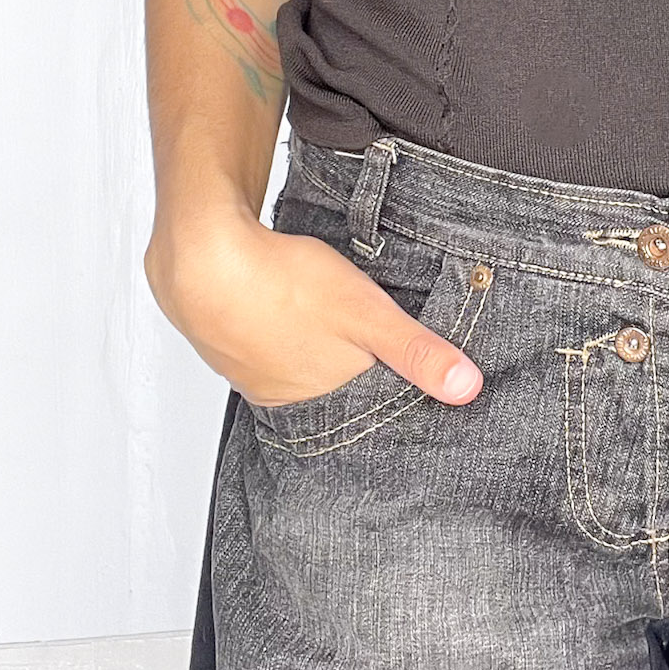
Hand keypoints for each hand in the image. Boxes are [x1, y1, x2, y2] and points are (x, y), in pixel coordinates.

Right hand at [144, 200, 483, 408]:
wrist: (200, 258)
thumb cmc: (284, 286)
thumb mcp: (366, 314)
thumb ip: (416, 351)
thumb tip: (468, 390)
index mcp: (328, 396)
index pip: (374, 411)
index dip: (395, 395)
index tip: (415, 389)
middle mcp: (290, 399)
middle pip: (338, 395)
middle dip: (360, 378)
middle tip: (376, 356)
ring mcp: (255, 377)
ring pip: (303, 374)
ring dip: (321, 358)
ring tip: (338, 337)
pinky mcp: (231, 349)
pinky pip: (272, 355)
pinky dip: (289, 341)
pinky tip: (294, 319)